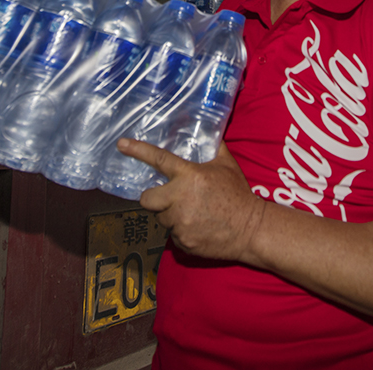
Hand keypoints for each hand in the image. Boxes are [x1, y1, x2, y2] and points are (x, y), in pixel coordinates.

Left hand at [117, 138, 265, 260]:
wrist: (251, 230)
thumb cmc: (238, 195)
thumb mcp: (227, 165)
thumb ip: (215, 147)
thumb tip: (210, 131)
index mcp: (189, 176)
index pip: (158, 160)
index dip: (137, 150)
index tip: (121, 145)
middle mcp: (180, 199)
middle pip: (147, 198)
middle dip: (154, 198)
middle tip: (169, 198)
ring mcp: (180, 222)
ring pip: (161, 217)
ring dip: (171, 215)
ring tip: (192, 213)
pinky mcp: (183, 241)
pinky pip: (172, 234)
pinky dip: (181, 231)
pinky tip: (197, 227)